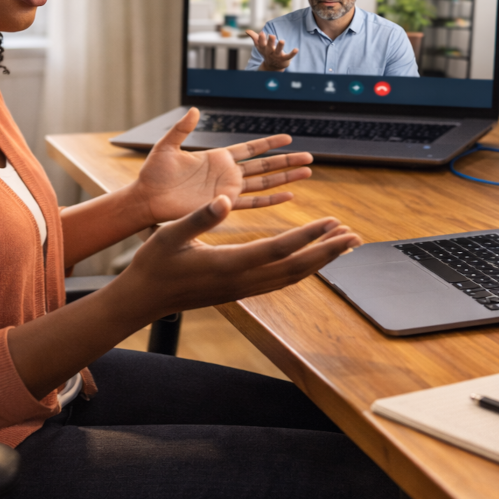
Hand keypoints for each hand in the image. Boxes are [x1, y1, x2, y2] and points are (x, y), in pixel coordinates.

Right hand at [120, 195, 360, 316]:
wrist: (144, 299)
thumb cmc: (154, 263)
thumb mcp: (171, 234)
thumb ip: (200, 217)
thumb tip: (223, 199)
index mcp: (229, 264)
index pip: (279, 249)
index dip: (309, 236)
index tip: (332, 223)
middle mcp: (242, 280)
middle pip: (295, 267)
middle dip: (327, 252)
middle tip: (354, 236)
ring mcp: (242, 289)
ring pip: (291, 277)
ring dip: (319, 261)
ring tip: (342, 246)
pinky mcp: (240, 291)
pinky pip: (280, 281)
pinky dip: (302, 269)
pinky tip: (311, 261)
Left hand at [132, 107, 312, 224]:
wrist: (147, 199)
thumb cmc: (153, 174)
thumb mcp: (166, 146)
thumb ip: (182, 129)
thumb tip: (195, 109)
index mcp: (217, 157)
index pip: (250, 149)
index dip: (269, 143)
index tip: (289, 137)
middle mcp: (227, 174)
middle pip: (264, 166)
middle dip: (287, 162)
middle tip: (309, 157)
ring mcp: (228, 190)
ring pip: (264, 183)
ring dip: (286, 178)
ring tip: (307, 173)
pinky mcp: (224, 205)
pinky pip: (253, 202)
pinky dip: (271, 200)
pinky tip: (289, 195)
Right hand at [246, 29, 297, 71]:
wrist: (272, 66)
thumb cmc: (266, 53)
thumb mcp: (260, 46)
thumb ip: (254, 37)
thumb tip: (247, 31)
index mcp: (264, 48)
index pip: (261, 43)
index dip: (261, 39)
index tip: (262, 33)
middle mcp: (270, 52)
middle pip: (269, 46)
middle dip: (270, 41)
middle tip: (272, 35)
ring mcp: (277, 56)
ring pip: (278, 51)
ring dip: (280, 46)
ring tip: (282, 41)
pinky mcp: (285, 59)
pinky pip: (288, 56)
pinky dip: (292, 53)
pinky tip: (296, 49)